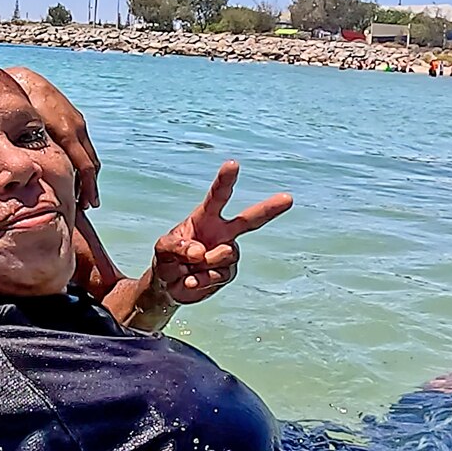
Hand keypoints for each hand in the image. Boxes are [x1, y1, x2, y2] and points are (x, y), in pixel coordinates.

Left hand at [7, 68, 99, 208]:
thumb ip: (32, 155)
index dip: (88, 188)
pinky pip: (82, 143)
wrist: (24, 80)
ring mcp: (77, 120)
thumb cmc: (20, 109)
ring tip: (82, 192)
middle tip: (87, 205)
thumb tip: (29, 181)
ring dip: (87, 174)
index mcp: (67, 131)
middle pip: (91, 162)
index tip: (88, 204)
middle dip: (90, 186)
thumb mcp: (25, 133)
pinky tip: (74, 171)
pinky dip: (81, 160)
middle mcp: (76, 126)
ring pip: (88, 153)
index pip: (85, 166)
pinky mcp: (74, 117)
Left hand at [151, 160, 291, 306]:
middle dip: (269, 208)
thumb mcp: (163, 249)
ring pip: (226, 254)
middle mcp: (222, 232)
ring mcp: (228, 253)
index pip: (217, 196)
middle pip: (250, 220)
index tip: (233, 163)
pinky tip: (190, 281)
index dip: (225, 180)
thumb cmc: (166, 259)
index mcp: (205, 218)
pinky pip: (219, 275)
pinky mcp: (228, 273)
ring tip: (188, 267)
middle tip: (288, 198)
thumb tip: (201, 252)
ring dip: (203, 263)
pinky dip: (201, 280)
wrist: (168, 286)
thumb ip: (177, 246)